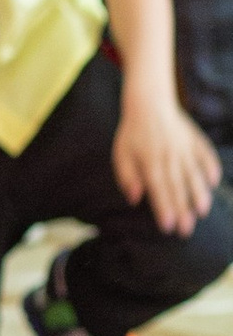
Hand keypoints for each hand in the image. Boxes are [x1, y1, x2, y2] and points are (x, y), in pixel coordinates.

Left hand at [112, 88, 221, 236]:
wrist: (150, 104)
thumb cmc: (132, 133)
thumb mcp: (121, 154)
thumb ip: (127, 177)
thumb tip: (135, 198)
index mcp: (150, 162)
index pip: (158, 190)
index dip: (164, 209)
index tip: (168, 227)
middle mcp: (169, 157)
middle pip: (177, 187)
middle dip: (182, 211)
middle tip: (186, 231)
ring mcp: (185, 148)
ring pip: (194, 174)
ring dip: (199, 194)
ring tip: (202, 212)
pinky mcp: (195, 140)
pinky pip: (206, 155)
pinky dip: (211, 167)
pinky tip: (214, 182)